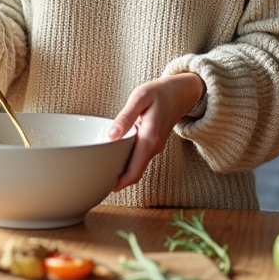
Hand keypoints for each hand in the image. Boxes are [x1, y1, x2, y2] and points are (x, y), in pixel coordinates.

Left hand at [107, 73, 205, 191]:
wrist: (181, 91)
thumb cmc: (159, 92)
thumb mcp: (140, 98)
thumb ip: (125, 117)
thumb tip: (111, 136)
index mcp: (149, 138)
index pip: (134, 171)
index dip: (119, 183)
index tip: (104, 187)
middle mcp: (154, 147)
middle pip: (135, 173)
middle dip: (117, 180)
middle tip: (97, 179)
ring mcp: (155, 147)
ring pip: (137, 166)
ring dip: (122, 171)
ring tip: (102, 168)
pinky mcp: (154, 144)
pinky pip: (140, 158)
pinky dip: (128, 161)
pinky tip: (115, 155)